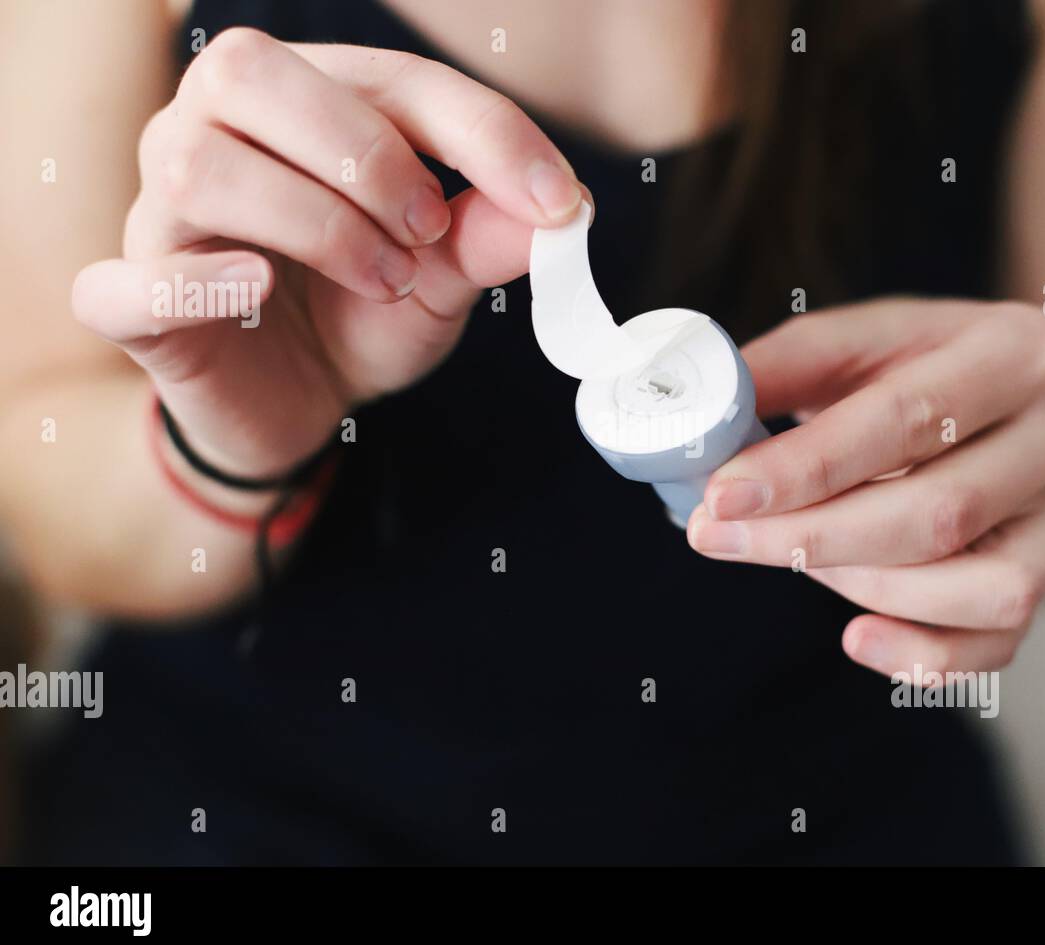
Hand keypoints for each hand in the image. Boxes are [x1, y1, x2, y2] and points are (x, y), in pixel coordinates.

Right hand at [71, 29, 586, 477]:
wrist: (300, 406)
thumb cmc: (363, 316)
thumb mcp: (442, 278)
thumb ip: (487, 239)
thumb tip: (557, 211)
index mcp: (303, 105)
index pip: (390, 79)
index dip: (483, 133)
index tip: (559, 202)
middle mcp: (217, 132)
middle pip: (253, 74)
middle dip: (364, 154)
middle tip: (427, 232)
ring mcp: (162, 216)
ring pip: (196, 164)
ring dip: (313, 222)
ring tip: (383, 279)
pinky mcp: (132, 305)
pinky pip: (121, 283)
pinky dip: (196, 284)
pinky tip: (260, 289)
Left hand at [688, 299, 1044, 679]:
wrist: (1023, 397)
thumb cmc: (928, 365)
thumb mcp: (865, 339)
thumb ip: (788, 365)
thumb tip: (701, 412)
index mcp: (1014, 351)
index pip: (906, 418)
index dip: (808, 466)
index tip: (724, 495)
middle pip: (938, 513)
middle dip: (811, 537)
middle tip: (718, 537)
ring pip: (979, 589)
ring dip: (863, 589)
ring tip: (789, 556)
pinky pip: (1000, 642)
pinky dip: (923, 656)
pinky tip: (858, 640)